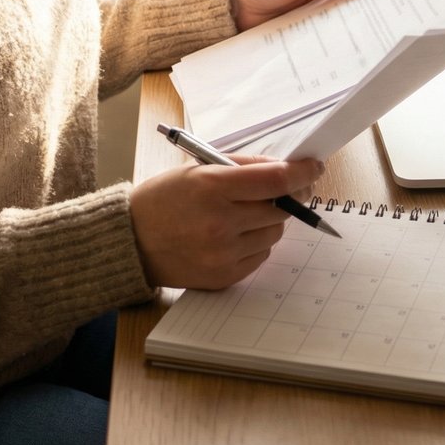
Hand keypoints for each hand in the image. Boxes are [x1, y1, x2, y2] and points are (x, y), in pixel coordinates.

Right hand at [129, 156, 323, 289]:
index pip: (275, 180)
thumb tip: (285, 169)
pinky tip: (232, 235)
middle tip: (278, 192)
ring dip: (268, 222)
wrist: (130, 242)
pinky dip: (255, 244)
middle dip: (284, 198)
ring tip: (241, 215)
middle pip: (280, 209)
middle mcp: (220, 223)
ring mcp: (223, 254)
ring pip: (274, 234)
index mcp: (213, 188)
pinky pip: (261, 257)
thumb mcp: (197, 169)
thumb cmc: (164, 199)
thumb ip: (242, 167)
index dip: (301, 172)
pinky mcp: (224, 277)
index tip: (314, 167)